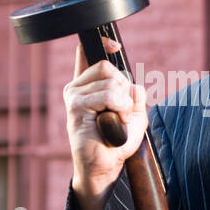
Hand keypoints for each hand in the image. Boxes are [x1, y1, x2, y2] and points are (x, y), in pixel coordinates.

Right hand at [64, 36, 148, 209]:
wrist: (104, 167)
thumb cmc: (116, 142)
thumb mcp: (134, 114)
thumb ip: (135, 95)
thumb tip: (133, 83)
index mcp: (87, 85)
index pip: (86, 53)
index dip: (101, 43)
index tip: (115, 46)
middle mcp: (76, 86)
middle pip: (108, 67)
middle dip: (124, 89)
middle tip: (122, 111)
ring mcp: (73, 95)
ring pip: (111, 82)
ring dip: (124, 104)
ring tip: (116, 121)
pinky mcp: (75, 106)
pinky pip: (108, 95)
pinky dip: (120, 109)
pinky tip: (113, 123)